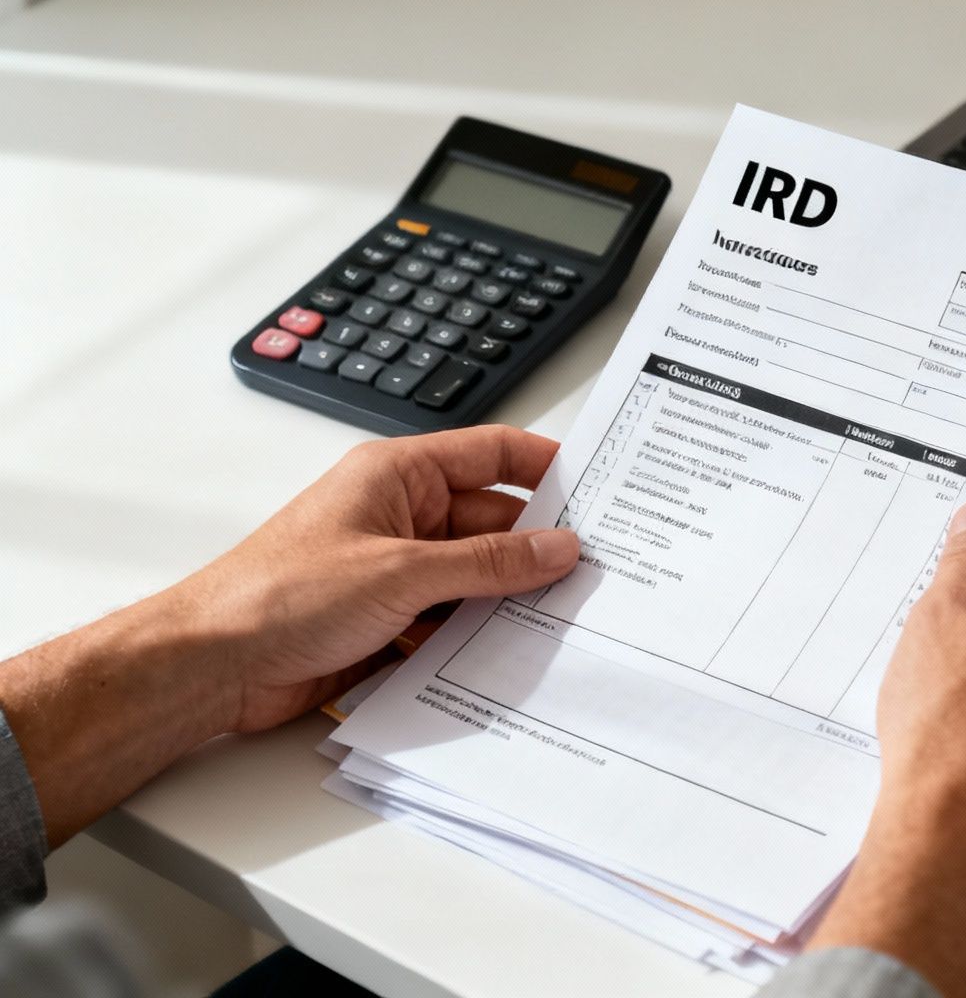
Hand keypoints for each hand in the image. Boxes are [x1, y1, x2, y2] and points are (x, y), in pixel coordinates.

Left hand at [0, 425, 579, 846]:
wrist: (212, 665)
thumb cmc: (276, 595)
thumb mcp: (403, 571)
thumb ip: (488, 563)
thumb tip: (557, 547)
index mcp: (399, 474)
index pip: (493, 454)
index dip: (547, 467)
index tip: (599, 488)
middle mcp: (400, 515)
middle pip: (493, 522)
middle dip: (538, 548)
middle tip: (596, 571)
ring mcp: (396, 569)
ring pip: (478, 576)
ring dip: (509, 598)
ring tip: (563, 617)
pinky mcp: (390, 619)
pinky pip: (454, 620)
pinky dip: (479, 635)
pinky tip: (511, 653)